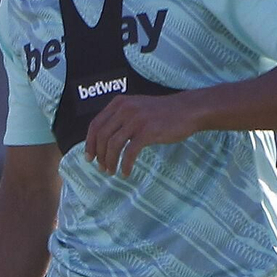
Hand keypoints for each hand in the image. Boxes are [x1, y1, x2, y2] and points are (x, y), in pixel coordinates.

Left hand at [83, 91, 202, 176]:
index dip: (89, 143)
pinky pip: (130, 152)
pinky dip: (125, 165)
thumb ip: (120, 118)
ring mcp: (136, 120)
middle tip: (102, 168)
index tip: (89, 157)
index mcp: (119, 103)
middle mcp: (125, 109)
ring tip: (112, 171)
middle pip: (102, 136)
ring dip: (110, 161)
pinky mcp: (148, 131)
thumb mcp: (136, 108)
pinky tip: (125, 172)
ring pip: (113, 145)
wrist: (188, 110)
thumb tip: (103, 141)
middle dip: (99, 155)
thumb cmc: (162, 113)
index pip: (95, 125)